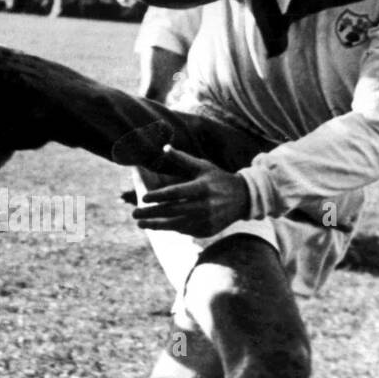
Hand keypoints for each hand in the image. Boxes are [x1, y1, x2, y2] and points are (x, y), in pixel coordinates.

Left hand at [130, 146, 251, 236]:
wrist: (244, 199)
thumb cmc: (219, 179)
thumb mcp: (203, 166)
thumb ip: (182, 159)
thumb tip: (164, 147)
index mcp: (202, 187)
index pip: (176, 192)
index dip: (159, 195)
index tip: (144, 197)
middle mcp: (204, 205)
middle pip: (172, 211)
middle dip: (151, 213)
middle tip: (134, 213)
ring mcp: (206, 220)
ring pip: (176, 225)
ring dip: (156, 225)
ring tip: (141, 224)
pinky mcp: (207, 230)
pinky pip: (185, 230)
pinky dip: (171, 228)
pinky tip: (158, 226)